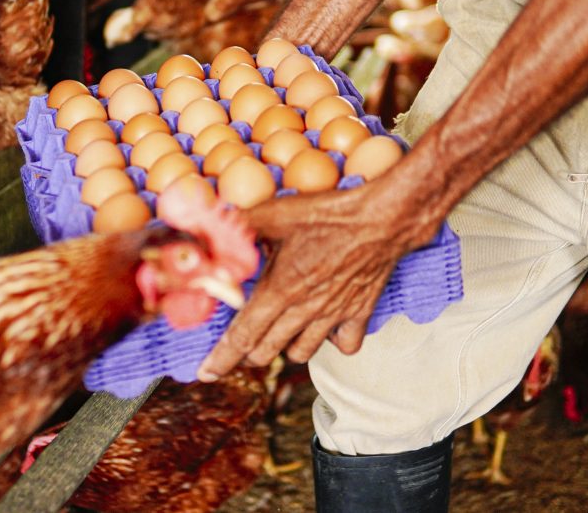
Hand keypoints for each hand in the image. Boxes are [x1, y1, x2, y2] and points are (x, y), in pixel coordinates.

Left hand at [196, 178, 438, 380]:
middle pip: (266, 352)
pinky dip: (331, 343)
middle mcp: (304, 311)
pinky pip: (344, 347)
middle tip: (240, 345)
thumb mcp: (275, 213)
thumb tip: (207, 228)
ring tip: (279, 333)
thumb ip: (239, 226)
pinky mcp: (360, 315)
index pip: (242, 336)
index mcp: (279, 290)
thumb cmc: (327, 214)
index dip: (220, 358)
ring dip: (285, 348)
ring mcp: (333, 317)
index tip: (204, 374)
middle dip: (247, 353)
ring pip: (301, 354)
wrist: (382, 219)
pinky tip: (324, 328)